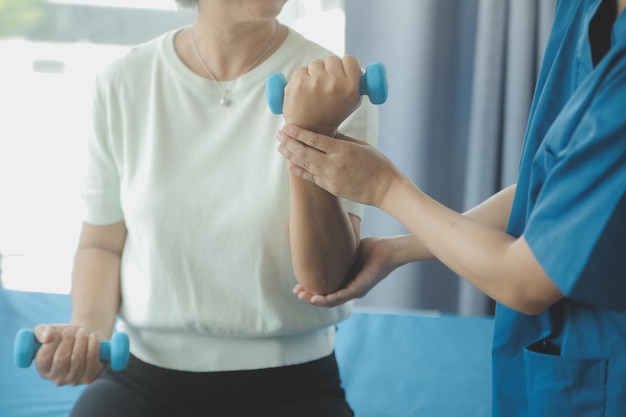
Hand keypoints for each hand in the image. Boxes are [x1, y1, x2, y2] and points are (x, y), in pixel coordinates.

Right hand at [34, 324, 105, 385]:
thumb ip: (42, 332)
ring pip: (77, 358)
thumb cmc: (64, 337)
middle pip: (62, 359)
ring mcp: (74, 380)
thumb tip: (47, 337)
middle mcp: (57, 379)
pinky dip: (93, 344)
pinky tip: (92, 336)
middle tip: (71, 330)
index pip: (44, 359)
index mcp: (43, 371)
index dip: (52, 342)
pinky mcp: (89, 377)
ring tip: (82, 331)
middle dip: (68, 339)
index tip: (58, 331)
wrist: (86, 340)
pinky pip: (92, 358)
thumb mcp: (50, 331)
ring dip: (81, 340)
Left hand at [277, 124, 401, 206]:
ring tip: (280, 147)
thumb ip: (341, 140)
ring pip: (305, 165)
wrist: (385, 189)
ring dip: (291, 155)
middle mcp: (333, 164)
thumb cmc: (377, 164)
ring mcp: (331, 178)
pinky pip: (312, 178)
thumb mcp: (361, 145)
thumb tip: (326, 132)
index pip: (314, 139)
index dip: (298, 133)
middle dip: (290, 142)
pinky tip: (291, 165)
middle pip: (305, 152)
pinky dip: (300, 171)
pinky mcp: (331, 188)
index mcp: (342, 150)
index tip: (286, 126)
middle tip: (279, 134)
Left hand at [283, 55, 362, 136]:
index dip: (344, 65)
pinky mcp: (298, 82)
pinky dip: (301, 78)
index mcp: (350, 87)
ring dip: (314, 72)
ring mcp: (315, 82)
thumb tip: (352, 65)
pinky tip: (303, 91)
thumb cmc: (331, 115)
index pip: (350, 59)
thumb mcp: (352, 102)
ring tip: (314, 90)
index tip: (339, 71)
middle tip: (325, 83)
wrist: (309, 131)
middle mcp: (334, 83)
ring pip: (315, 63)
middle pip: (331, 59)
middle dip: (328, 69)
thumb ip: (354, 82)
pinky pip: (301, 69)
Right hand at [293, 237, 396, 306]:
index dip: (311, 288)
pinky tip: (316, 298)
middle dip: (309, 296)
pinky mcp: (359, 290)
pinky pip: (340, 298)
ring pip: (331, 301)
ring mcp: (355, 291)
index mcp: (347, 281)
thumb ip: (335, 252)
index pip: (326, 289)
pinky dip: (326, 299)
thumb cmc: (372, 248)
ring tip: (302, 296)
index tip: (298, 284)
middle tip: (296, 292)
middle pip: (326, 298)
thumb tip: (321, 240)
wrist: (388, 249)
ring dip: (315, 300)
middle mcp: (351, 289)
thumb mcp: (347, 250)